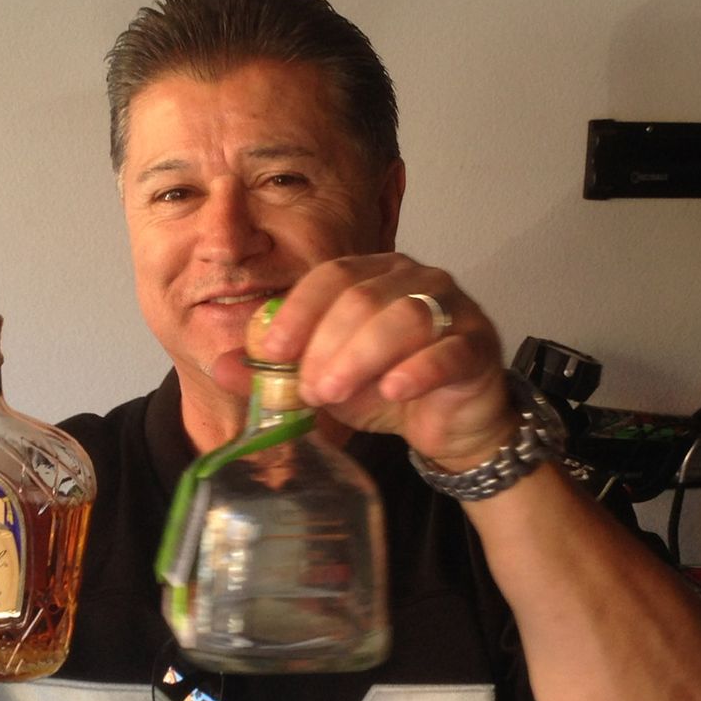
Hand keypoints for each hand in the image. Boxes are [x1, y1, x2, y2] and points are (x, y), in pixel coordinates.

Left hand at [231, 253, 515, 467]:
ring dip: (361, 357)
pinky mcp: (479, 344)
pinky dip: (417, 370)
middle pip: (361, 298)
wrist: (447, 425)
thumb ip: (274, 373)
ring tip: (336, 394)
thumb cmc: (384, 391)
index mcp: (372, 275)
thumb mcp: (323, 381)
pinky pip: (447, 349)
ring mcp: (452, 307)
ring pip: (403, 318)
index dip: (297, 312)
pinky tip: (393, 391)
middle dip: (325, 346)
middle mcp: (414, 279)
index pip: (329, 277)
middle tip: (309, 389)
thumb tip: (221, 365)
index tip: (271, 352)